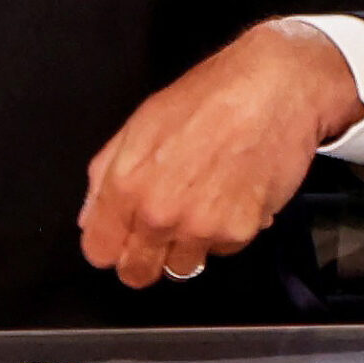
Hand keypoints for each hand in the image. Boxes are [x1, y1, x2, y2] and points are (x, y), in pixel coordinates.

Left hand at [80, 20, 363, 287]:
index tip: (119, 236)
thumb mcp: (140, 122)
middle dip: (143, 257)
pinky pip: (222, 251)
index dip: (108, 243)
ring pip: (182, 267)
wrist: (272, 89)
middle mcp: (160, 214)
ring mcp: (201, 229)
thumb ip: (105, 173)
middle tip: (159, 229)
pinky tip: (230, 195)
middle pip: (137, 273)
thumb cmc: (208, 96)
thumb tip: (91, 216)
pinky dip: (224, 233)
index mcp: (127, 183)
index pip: (99, 250)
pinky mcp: (240, 234)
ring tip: (201, 202)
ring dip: (186, 245)